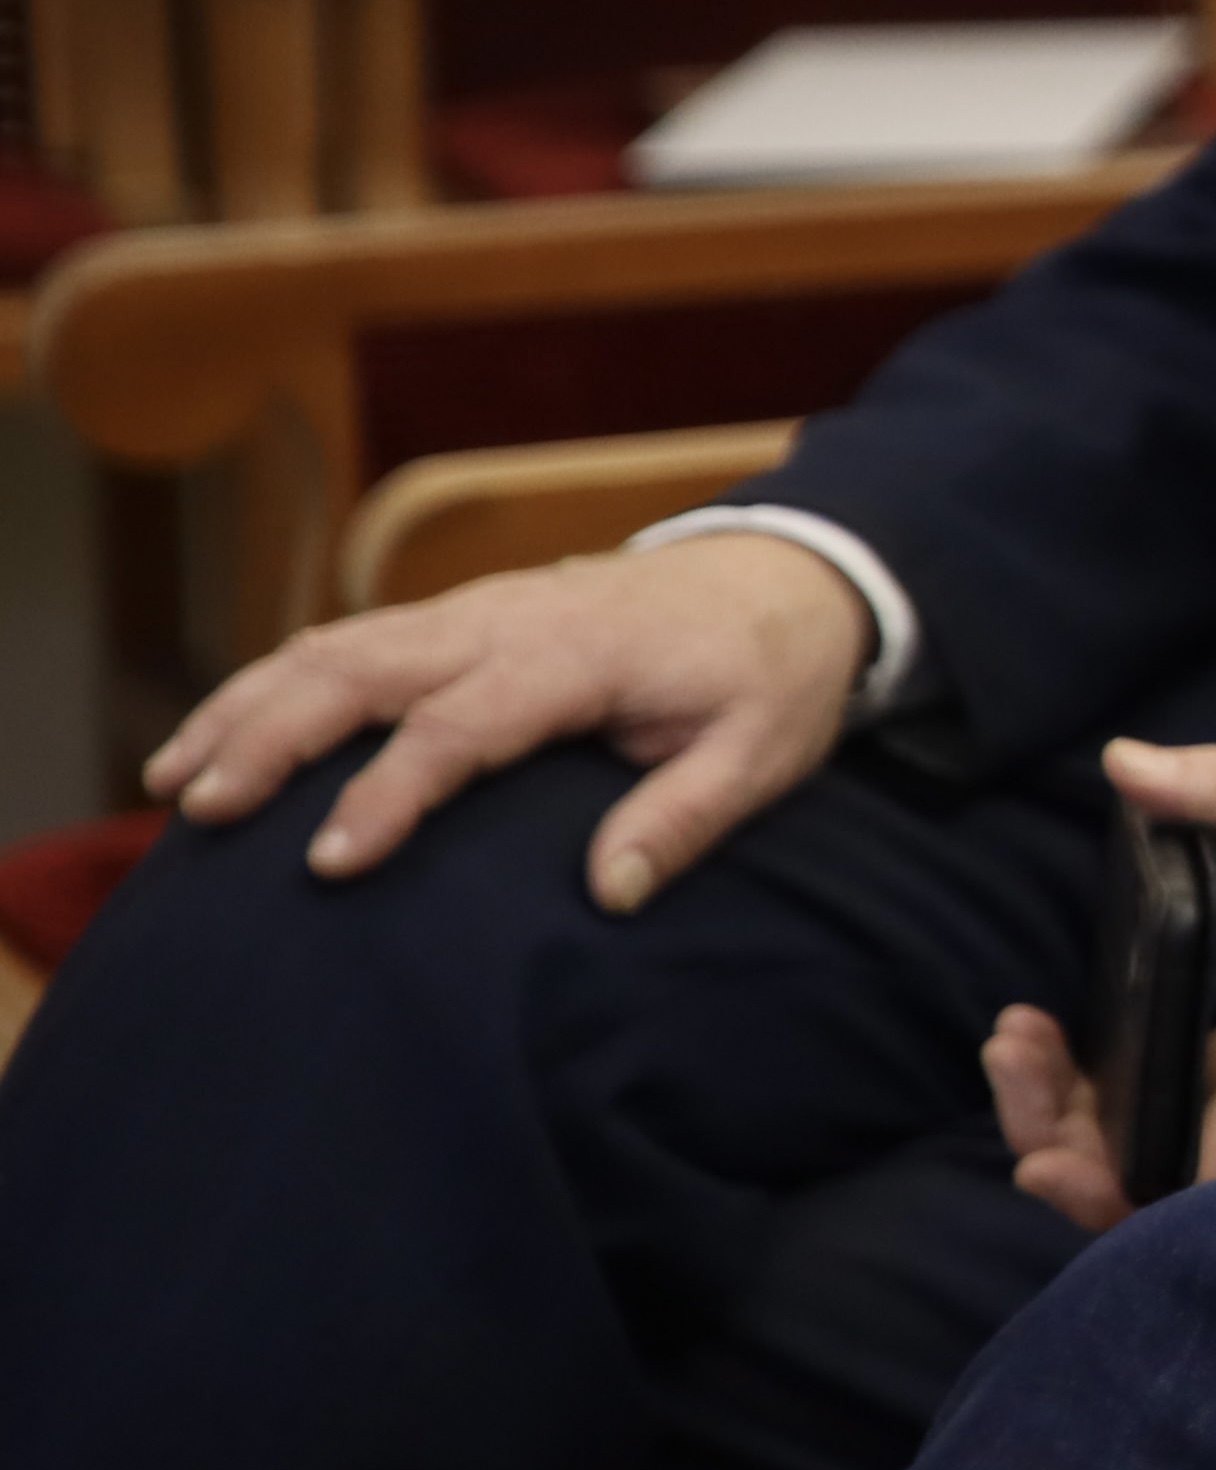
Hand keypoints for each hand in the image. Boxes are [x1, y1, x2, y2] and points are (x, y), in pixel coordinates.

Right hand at [140, 527, 870, 910]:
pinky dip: (272, 684)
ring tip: (173, 785)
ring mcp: (474, 611)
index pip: (463, 724)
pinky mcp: (456, 617)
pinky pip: (348, 641)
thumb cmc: (769, 675)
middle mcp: (507, 621)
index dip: (392, 791)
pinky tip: (216, 739)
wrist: (787, 575)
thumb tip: (611, 895)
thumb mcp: (761, 751)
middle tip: (200, 811)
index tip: (330, 862)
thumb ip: (685, 817)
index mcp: (578, 657)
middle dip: (272, 737)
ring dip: (247, 707)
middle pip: (364, 669)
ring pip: (335, 646)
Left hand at [982, 737, 1215, 1232]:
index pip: (1187, 1185)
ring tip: (1022, 1034)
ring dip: (1080, 1110)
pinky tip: (1076, 1033)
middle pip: (1149, 1178)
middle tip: (1012, 1038)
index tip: (1038, 1145)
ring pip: (1162, 1145)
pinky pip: (1187, 1106)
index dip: (1102, 1188)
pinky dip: (1120, 1087)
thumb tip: (1121, 761)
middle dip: (1058, 1130)